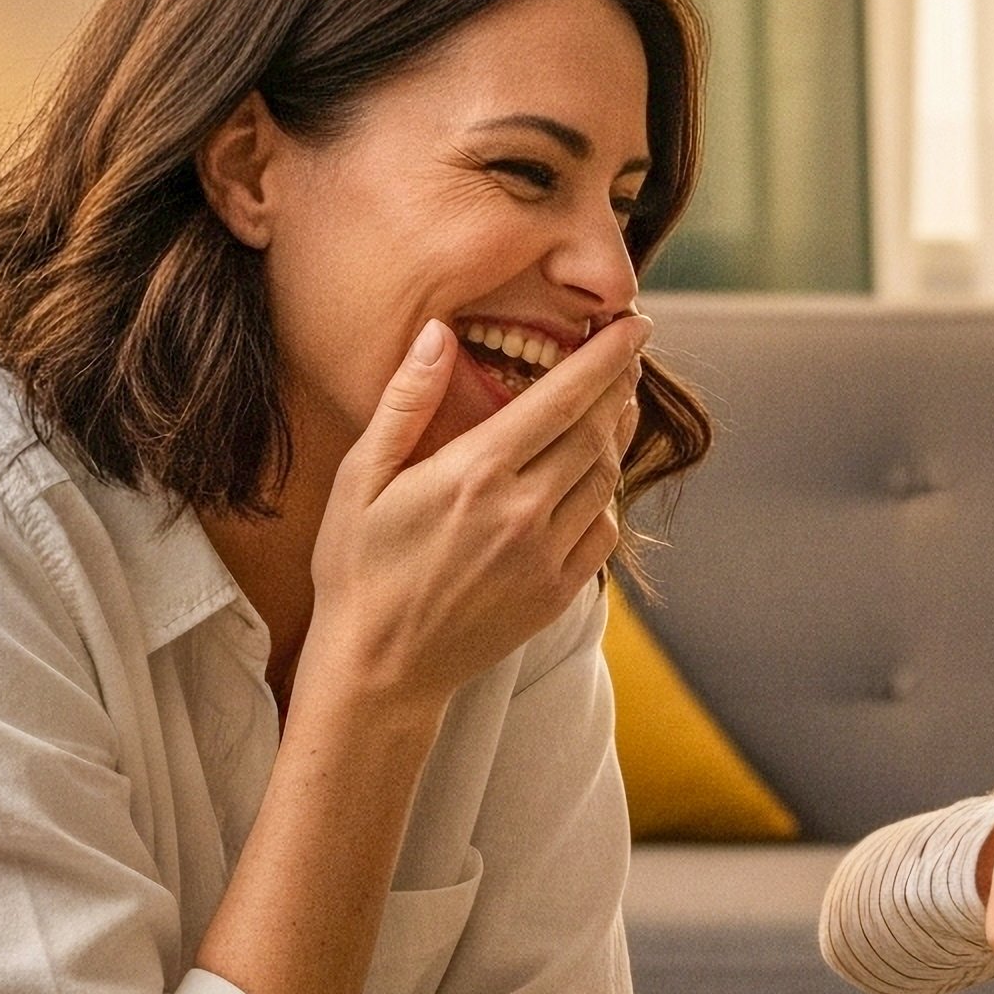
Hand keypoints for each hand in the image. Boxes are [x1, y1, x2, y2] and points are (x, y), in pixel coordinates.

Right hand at [304, 312, 649, 714]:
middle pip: (597, 431)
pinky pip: (603, 531)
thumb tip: (439, 333)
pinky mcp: (557, 593)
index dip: (607, 356)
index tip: (634, 324)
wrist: (379, 670)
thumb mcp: (361, 478)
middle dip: (620, 383)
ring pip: (606, 478)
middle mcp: (521, 512)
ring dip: (617, 435)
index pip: (563, 397)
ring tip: (616, 404)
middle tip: (629, 353)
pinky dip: (606, 495)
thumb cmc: (358, 568)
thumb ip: (405, 401)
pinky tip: (592, 477)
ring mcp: (545, 556)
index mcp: (475, 473)